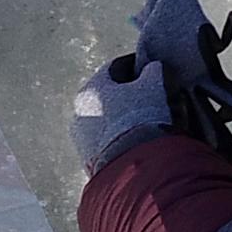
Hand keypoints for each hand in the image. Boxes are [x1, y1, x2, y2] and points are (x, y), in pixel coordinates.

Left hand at [69, 61, 186, 173]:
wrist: (133, 164)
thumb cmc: (141, 118)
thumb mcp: (153, 86)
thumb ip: (152, 71)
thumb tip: (152, 67)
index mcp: (90, 88)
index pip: (114, 69)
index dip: (134, 66)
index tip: (148, 68)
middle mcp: (79, 112)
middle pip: (106, 96)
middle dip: (126, 94)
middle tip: (148, 96)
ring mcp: (81, 139)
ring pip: (106, 121)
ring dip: (122, 118)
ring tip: (145, 122)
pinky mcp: (88, 161)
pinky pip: (108, 142)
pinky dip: (120, 138)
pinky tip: (136, 141)